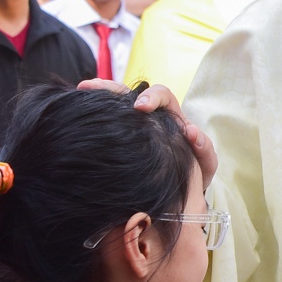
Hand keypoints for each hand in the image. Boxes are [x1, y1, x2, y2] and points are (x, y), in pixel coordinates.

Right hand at [77, 78, 218, 187]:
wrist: (181, 193)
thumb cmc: (194, 175)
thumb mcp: (204, 165)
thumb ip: (204, 150)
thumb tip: (191, 132)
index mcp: (172, 119)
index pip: (163, 96)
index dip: (152, 97)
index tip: (141, 107)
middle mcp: (151, 118)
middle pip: (130, 92)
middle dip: (113, 88)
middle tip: (94, 87)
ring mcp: (132, 127)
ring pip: (115, 103)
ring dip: (98, 94)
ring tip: (81, 88)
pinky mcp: (119, 138)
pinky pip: (106, 121)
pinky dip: (93, 113)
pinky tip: (76, 111)